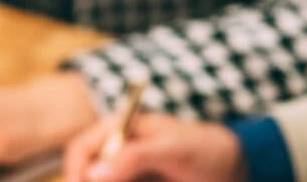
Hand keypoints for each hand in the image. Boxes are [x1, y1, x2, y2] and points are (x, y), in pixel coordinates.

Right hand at [64, 114, 247, 181]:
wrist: (230, 169)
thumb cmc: (203, 149)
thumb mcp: (173, 149)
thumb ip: (136, 156)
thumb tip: (95, 173)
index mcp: (119, 130)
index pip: (81, 150)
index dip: (75, 173)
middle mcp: (117, 154)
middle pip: (87, 176)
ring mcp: (126, 175)